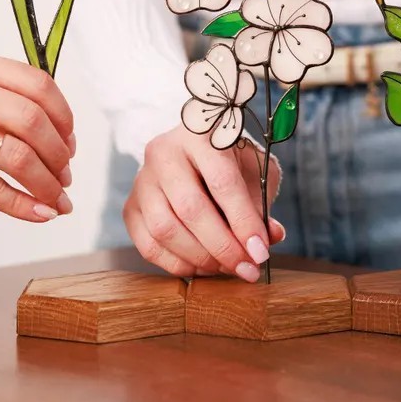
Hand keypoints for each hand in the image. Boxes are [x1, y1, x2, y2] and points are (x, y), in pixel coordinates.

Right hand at [124, 123, 284, 280]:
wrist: (196, 150)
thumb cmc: (230, 160)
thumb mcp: (254, 171)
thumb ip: (260, 204)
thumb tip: (270, 238)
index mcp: (200, 133)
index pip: (221, 182)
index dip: (243, 221)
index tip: (261, 252)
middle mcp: (164, 152)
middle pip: (190, 208)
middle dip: (223, 246)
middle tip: (247, 268)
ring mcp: (142, 179)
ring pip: (165, 229)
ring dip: (200, 258)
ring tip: (227, 267)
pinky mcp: (130, 206)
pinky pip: (148, 245)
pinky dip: (178, 264)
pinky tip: (202, 267)